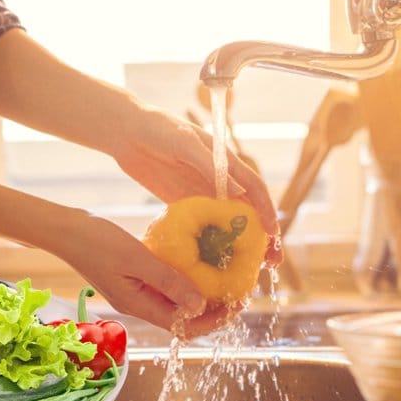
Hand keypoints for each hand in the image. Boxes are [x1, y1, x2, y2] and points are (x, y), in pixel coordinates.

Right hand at [59, 213, 240, 337]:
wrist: (65, 230)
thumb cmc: (96, 241)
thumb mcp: (137, 259)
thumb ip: (168, 281)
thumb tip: (200, 306)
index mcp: (138, 305)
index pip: (184, 328)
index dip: (214, 320)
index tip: (236, 302)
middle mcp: (139, 304)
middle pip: (183, 318)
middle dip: (212, 309)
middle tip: (237, 289)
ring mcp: (135, 292)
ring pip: (175, 302)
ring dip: (200, 293)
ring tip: (223, 276)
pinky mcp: (133, 278)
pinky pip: (165, 285)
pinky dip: (183, 279)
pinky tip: (196, 262)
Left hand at [114, 105, 282, 266]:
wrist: (127, 132)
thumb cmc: (158, 129)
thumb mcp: (184, 144)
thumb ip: (209, 165)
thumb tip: (238, 190)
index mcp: (225, 162)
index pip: (254, 188)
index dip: (266, 210)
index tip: (273, 234)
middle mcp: (217, 180)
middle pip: (246, 211)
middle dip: (261, 236)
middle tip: (270, 263)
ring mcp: (200, 193)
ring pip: (227, 222)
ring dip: (239, 246)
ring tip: (248, 271)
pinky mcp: (182, 203)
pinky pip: (201, 226)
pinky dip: (212, 243)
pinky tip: (215, 264)